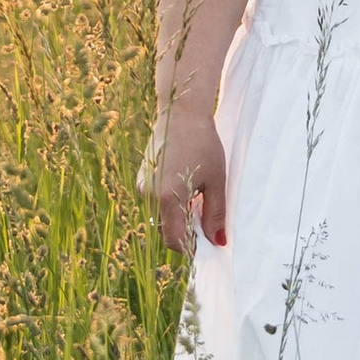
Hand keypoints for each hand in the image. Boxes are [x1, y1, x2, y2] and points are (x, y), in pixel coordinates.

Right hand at [146, 111, 228, 255]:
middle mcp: (149, 195)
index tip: (208, 244)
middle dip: (186, 233)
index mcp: (167, 197)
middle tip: (206, 221)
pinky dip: (170, 204)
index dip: (192, 247)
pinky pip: (156, 203)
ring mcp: (142, 187)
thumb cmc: (203, 143)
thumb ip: (215, 214)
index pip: (175, 239)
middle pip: (167, 231)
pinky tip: (185, 187)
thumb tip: (218, 242)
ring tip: (197, 198)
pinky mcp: (141, 179)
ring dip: (178, 218)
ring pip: (161, 217)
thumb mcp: (216, 180)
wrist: (181, 112)